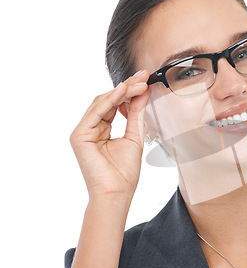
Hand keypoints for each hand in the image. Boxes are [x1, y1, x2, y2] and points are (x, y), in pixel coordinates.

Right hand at [70, 70, 151, 204]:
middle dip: (127, 86)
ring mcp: (83, 131)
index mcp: (103, 129)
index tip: (146, 80)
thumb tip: (143, 92)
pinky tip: (124, 91)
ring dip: (122, 91)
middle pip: (108, 100)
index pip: (116, 104)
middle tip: (144, 75)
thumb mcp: (135, 136)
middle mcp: (91, 128)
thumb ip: (136, 114)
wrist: (117, 192)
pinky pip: (96, 112)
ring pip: (102, 103)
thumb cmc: (125, 172)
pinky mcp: (79, 135)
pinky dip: (111, 100)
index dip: (131, 91)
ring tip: (140, 83)